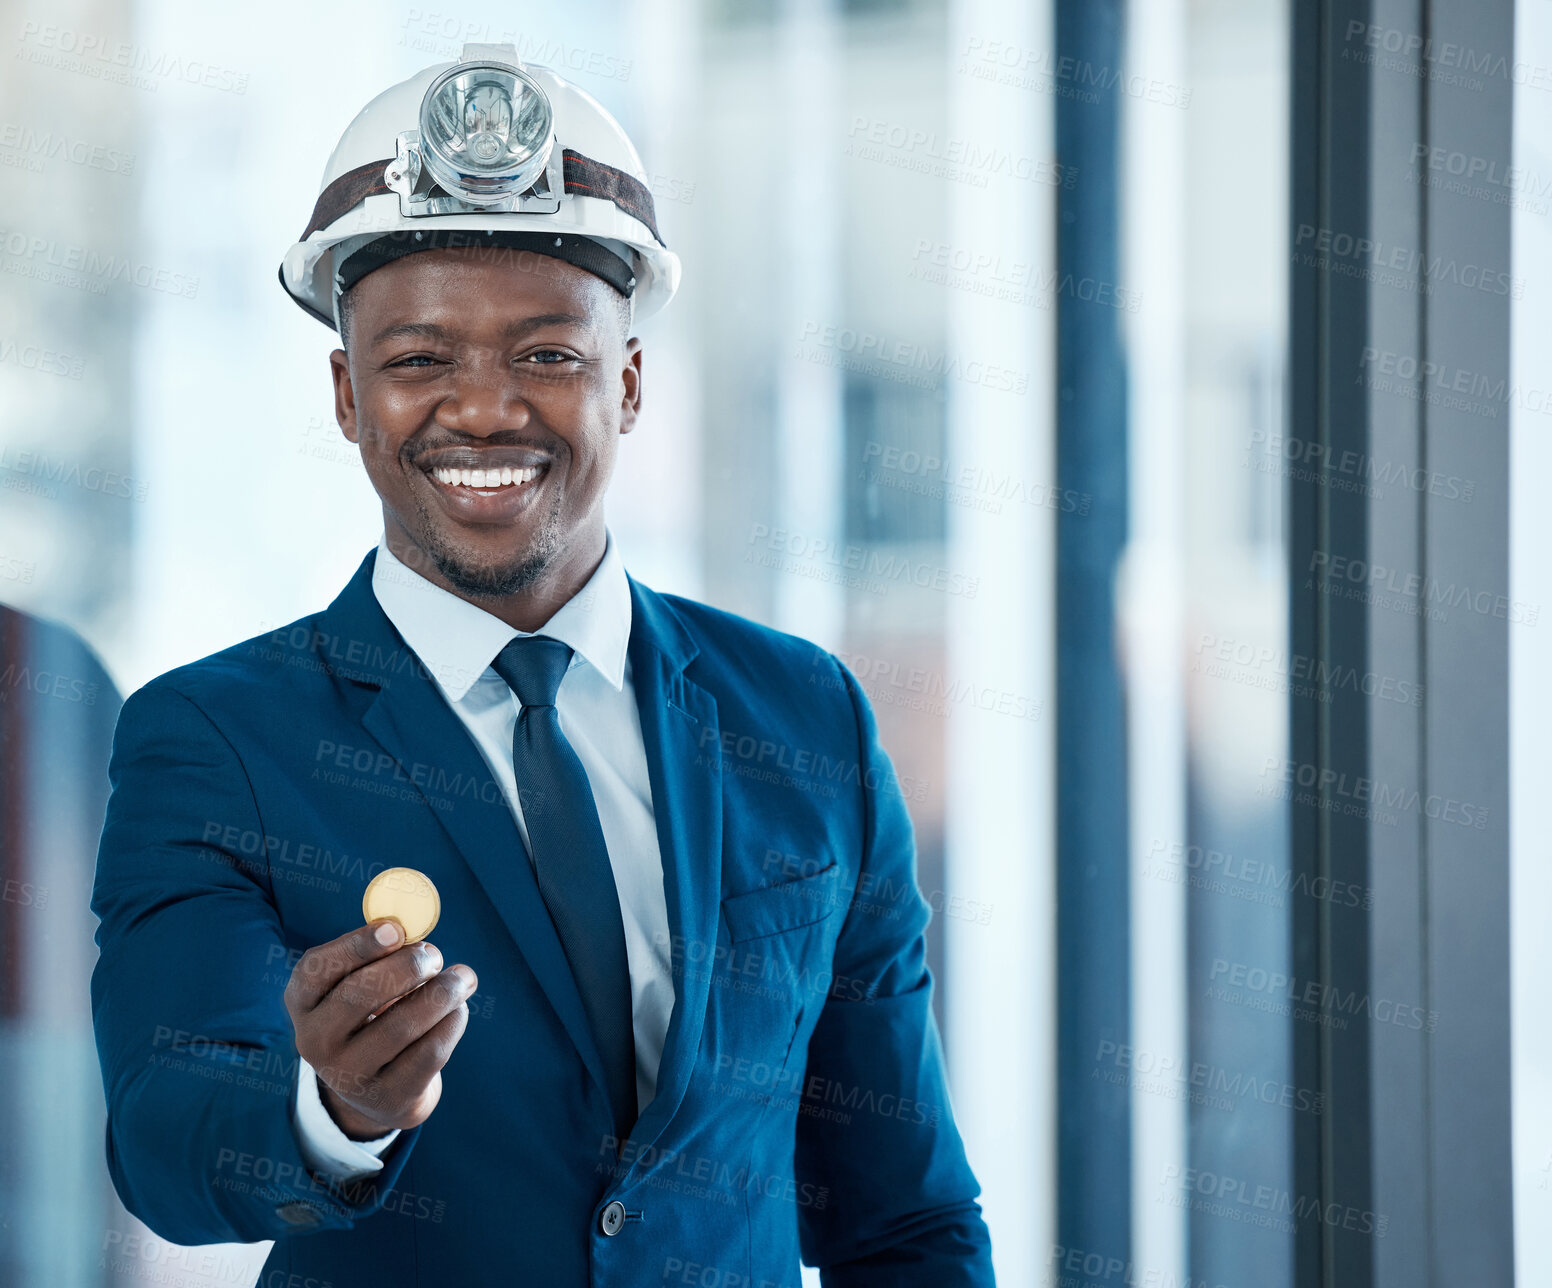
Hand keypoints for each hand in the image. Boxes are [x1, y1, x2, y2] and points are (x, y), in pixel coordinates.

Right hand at [283, 920, 476, 1139]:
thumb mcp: (359, 984)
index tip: (396, 929)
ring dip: (442, 992)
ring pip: (402, 1024)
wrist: (379, 1088)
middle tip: (434, 955)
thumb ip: (379, 954)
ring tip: (462, 978)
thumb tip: (413, 927)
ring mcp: (348, 1075)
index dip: (357, 945)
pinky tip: (459, 1009)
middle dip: (408, 966)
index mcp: (302, 1002)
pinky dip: (451, 1023)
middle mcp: (315, 1041)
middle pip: (360, 995)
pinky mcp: (386, 1097)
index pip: (317, 970)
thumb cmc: (372, 1015)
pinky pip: (428, 1053)